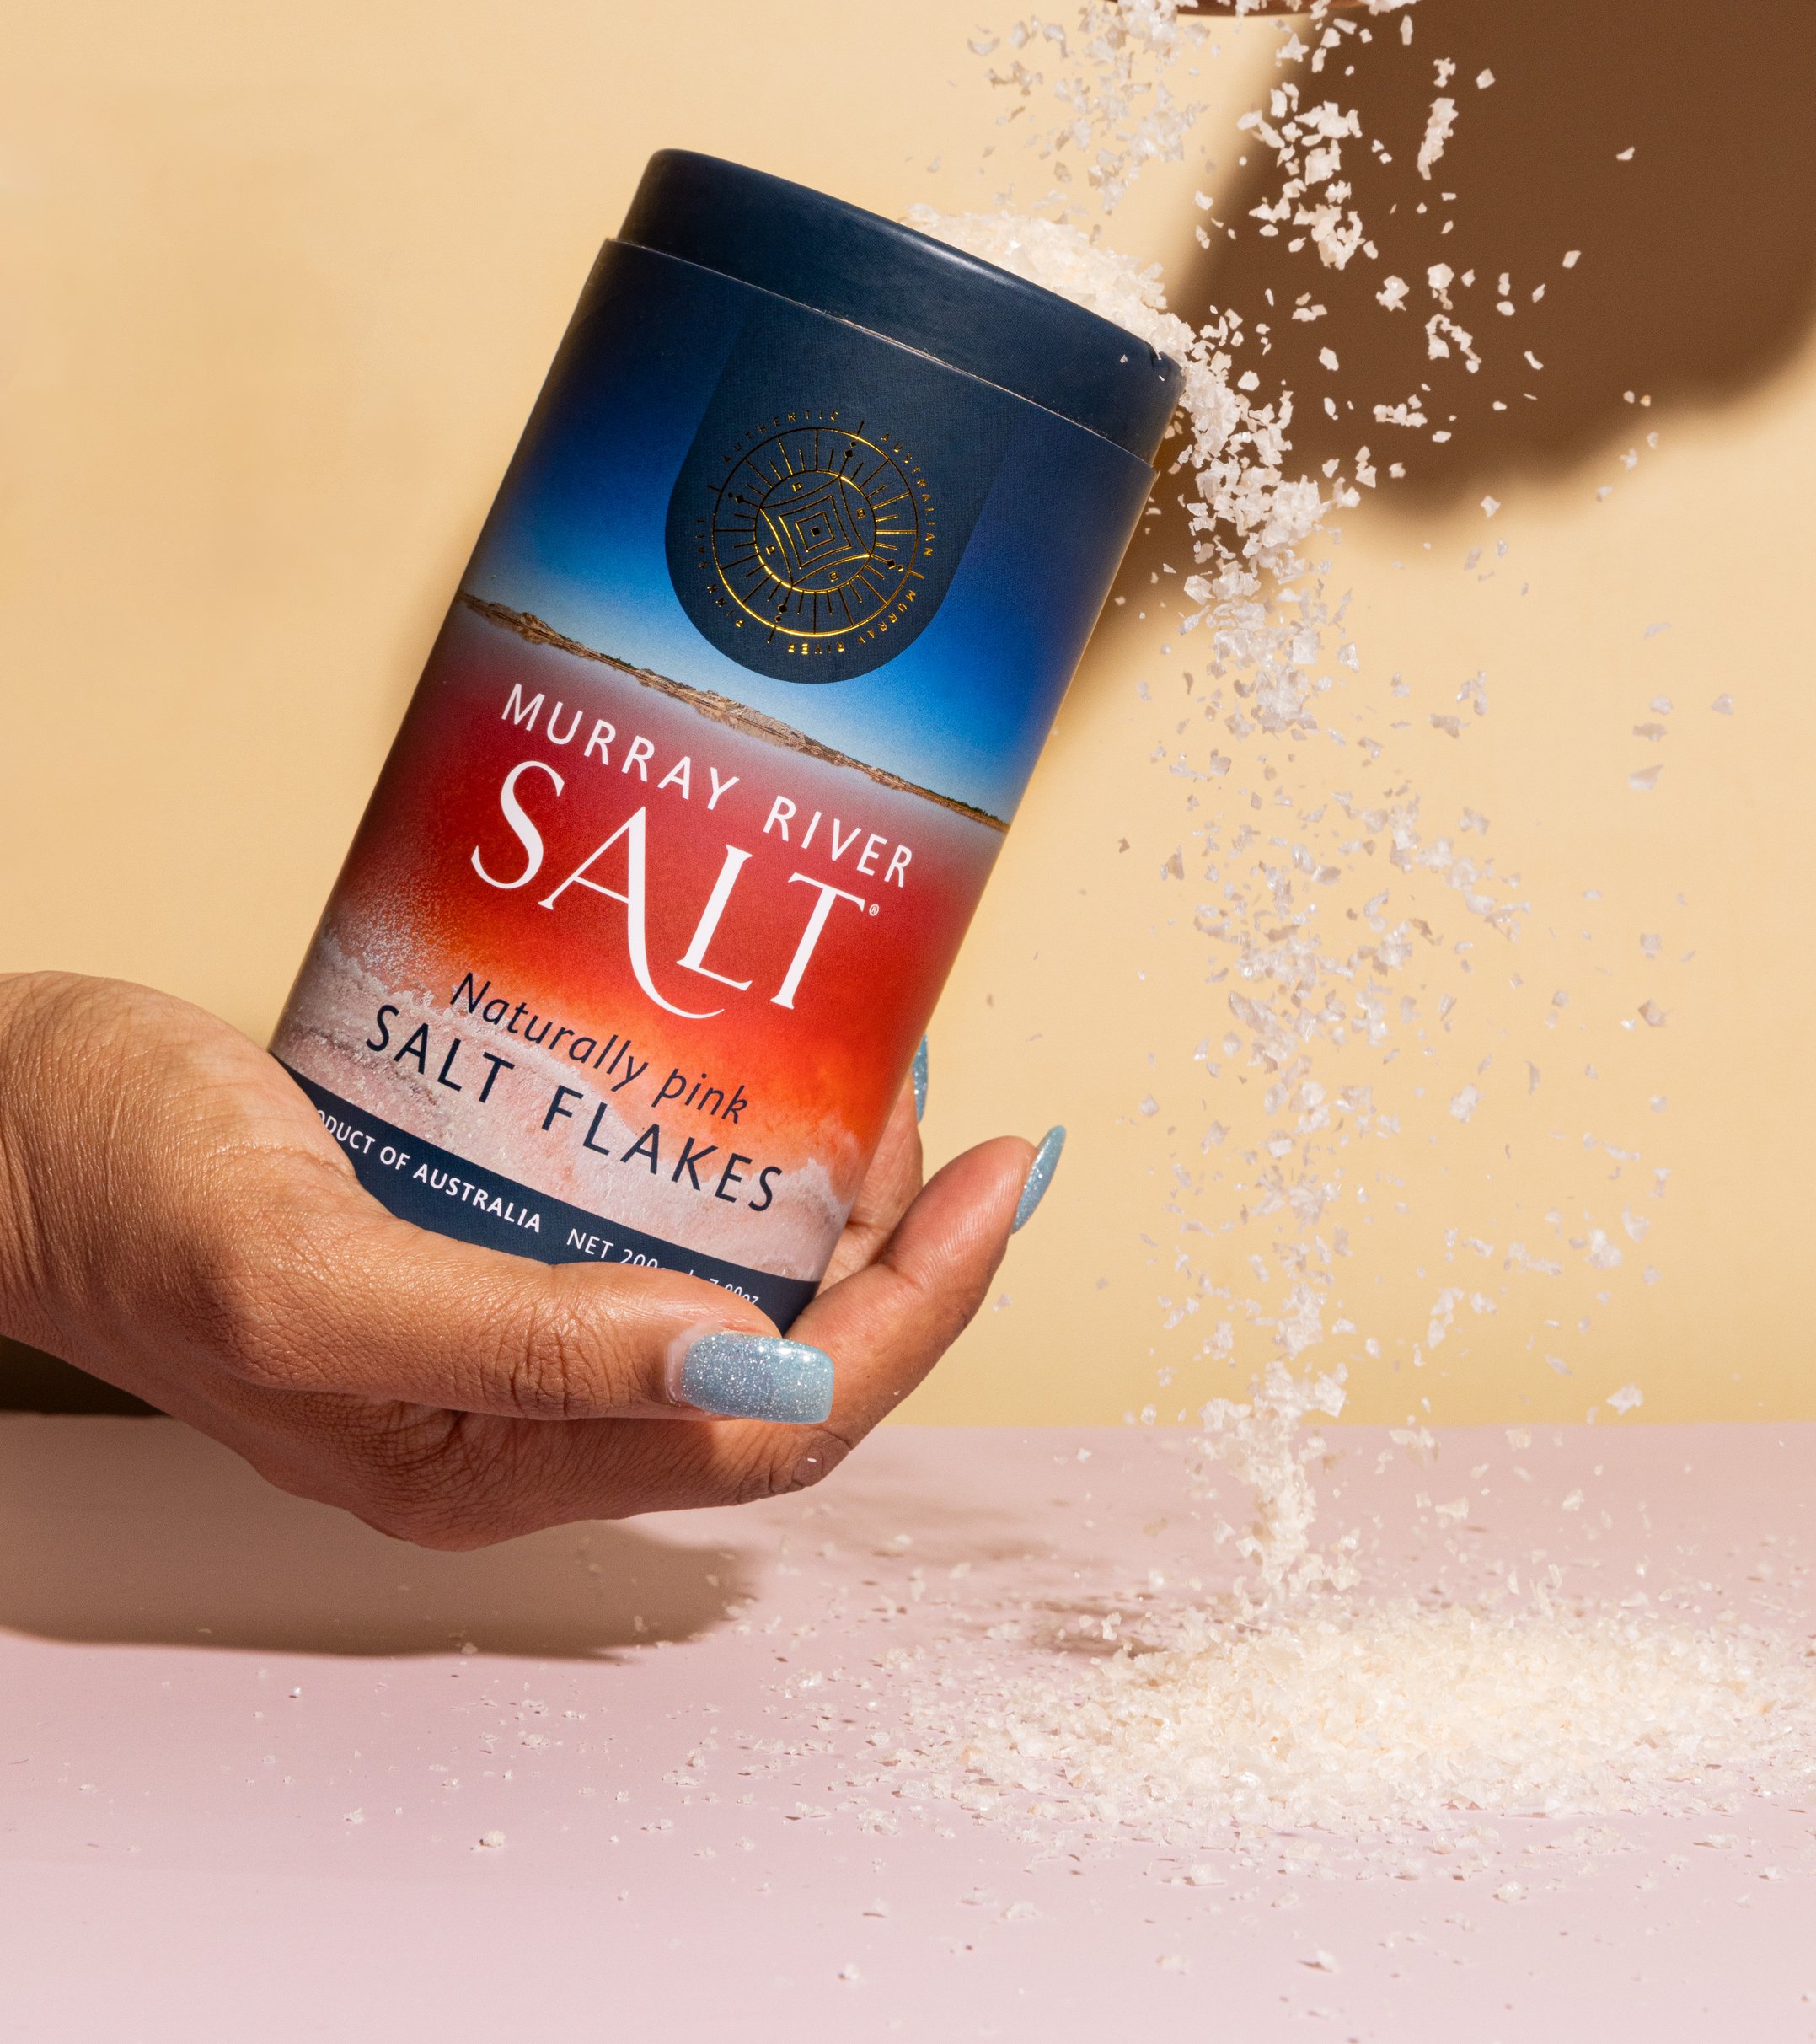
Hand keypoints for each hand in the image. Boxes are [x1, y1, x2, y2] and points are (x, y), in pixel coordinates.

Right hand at [0, 969, 1041, 1547]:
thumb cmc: (106, 1197)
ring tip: (870, 1068)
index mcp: (482, 1460)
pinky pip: (637, 1212)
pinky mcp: (465, 1227)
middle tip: (955, 1109)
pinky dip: (716, 1148)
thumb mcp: (297, 1267)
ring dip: (819, 1195)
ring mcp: (491, 1317)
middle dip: (901, 1252)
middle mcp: (509, 1407)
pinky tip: (736, 1062)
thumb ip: (508, 1334)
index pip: (776, 1428)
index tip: (1002, 1183)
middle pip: (777, 1364)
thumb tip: (734, 1357)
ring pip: (719, 1285)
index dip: (917, 1317)